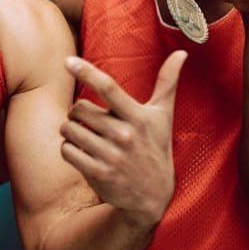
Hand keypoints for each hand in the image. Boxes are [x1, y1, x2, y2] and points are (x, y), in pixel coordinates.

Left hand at [60, 51, 186, 226]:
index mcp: (138, 117)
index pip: (109, 87)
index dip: (86, 72)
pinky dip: (68, 149)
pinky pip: (66, 150)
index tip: (67, 61)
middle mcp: (125, 135)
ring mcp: (111, 156)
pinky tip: (81, 152)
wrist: (153, 197)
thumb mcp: (163, 117)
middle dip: (77, 112)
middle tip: (87, 120)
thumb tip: (181, 53)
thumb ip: (167, 83)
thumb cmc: (156, 149)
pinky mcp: (98, 173)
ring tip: (85, 136)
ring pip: (69, 129)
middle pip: (79, 108)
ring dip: (70, 131)